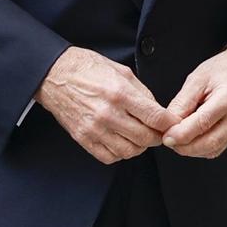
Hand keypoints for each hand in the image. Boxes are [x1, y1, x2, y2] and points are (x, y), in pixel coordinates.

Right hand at [37, 45, 171, 164]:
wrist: (55, 76)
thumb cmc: (88, 70)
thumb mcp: (122, 72)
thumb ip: (143, 93)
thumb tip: (158, 113)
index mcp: (120, 93)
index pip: (156, 118)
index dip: (169, 124)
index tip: (171, 124)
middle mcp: (108, 114)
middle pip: (145, 138)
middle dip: (157, 137)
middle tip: (157, 132)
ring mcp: (94, 129)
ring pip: (129, 151)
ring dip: (139, 147)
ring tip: (138, 137)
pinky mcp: (83, 138)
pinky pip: (109, 157)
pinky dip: (120, 153)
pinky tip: (120, 142)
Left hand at [161, 40, 226, 158]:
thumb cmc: (224, 70)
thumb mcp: (197, 79)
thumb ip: (182, 103)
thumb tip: (169, 125)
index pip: (203, 123)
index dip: (181, 134)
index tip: (166, 136)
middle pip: (209, 143)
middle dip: (184, 147)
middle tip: (168, 140)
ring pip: (213, 150)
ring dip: (191, 149)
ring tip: (177, 137)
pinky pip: (217, 148)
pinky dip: (201, 148)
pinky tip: (191, 138)